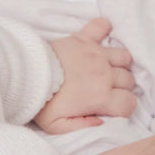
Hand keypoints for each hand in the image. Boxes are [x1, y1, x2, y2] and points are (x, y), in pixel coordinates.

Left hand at [35, 17, 137, 133]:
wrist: (26, 75)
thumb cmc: (41, 102)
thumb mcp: (58, 126)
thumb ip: (82, 127)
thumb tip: (100, 122)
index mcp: (100, 96)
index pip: (129, 104)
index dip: (124, 108)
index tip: (113, 109)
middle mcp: (104, 74)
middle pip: (128, 80)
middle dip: (122, 88)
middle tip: (108, 91)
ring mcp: (96, 54)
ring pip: (124, 56)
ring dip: (119, 64)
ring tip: (108, 68)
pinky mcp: (84, 39)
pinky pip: (101, 27)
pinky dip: (104, 28)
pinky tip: (102, 35)